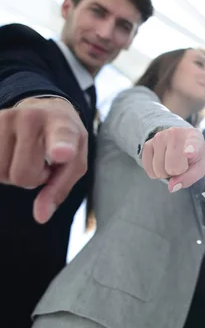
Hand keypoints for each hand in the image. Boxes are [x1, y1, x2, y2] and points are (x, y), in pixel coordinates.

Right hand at [0, 97, 87, 223]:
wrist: (47, 110)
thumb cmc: (66, 143)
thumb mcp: (74, 164)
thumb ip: (59, 189)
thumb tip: (40, 216)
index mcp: (63, 126)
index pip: (61, 138)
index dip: (60, 147)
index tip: (62, 153)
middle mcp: (33, 117)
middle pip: (22, 174)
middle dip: (32, 178)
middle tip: (42, 163)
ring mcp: (5, 117)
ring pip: (0, 173)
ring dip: (12, 173)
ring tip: (26, 156)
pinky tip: (11, 154)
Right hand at [141, 127, 204, 191]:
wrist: (181, 141)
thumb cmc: (192, 156)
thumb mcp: (198, 167)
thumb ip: (189, 178)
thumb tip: (171, 186)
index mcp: (194, 137)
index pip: (192, 144)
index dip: (190, 149)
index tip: (189, 153)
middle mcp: (175, 133)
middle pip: (172, 167)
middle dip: (176, 172)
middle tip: (180, 165)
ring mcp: (159, 137)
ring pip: (158, 170)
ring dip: (165, 172)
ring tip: (171, 162)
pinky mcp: (147, 143)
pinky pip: (148, 168)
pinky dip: (155, 172)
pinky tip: (162, 162)